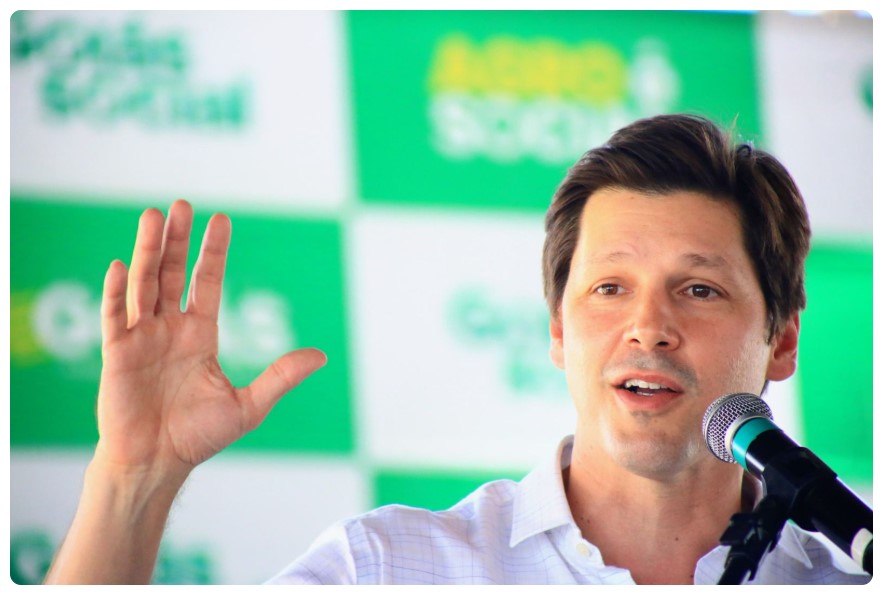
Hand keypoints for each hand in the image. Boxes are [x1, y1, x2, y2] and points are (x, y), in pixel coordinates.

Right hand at [94, 200, 325, 478]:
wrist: (158, 465)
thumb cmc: (199, 436)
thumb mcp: (249, 405)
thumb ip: (281, 376)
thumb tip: (322, 356)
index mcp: (199, 335)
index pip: (206, 282)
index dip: (213, 251)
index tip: (221, 219)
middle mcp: (169, 329)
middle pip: (172, 273)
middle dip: (178, 240)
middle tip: (183, 204)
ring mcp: (141, 339)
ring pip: (143, 285)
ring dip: (148, 251)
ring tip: (154, 216)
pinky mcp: (117, 355)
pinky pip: (116, 318)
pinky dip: (117, 293)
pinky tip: (121, 266)